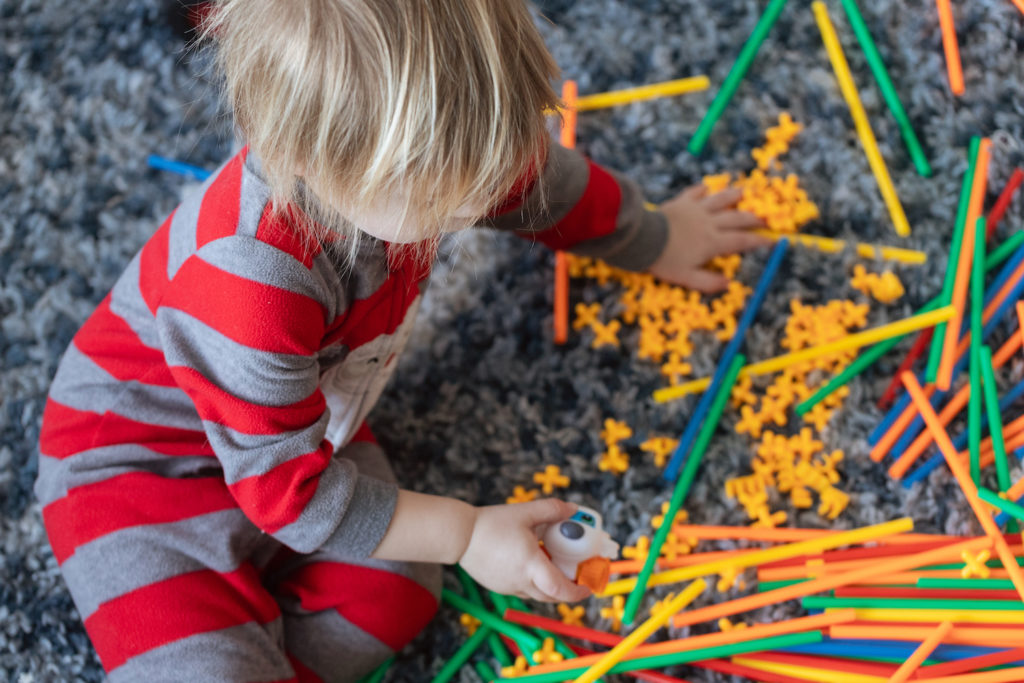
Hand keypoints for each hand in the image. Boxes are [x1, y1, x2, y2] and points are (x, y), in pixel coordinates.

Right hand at [458, 499, 592, 602]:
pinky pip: (523, 589)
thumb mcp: (524, 512)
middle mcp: (521, 581)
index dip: (578, 591)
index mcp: (530, 565)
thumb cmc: (490, 523)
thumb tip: (573, 509)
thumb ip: (552, 509)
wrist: (459, 536)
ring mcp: (508, 587)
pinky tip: (530, 561)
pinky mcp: (499, 587)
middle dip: (568, 589)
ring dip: (549, 584)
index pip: (560, 589)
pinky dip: (533, 581)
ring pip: (537, 593)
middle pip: (552, 596)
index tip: (589, 586)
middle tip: (576, 574)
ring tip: (552, 562)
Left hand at [649, 185, 769, 291]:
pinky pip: (694, 193)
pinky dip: (702, 190)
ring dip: (733, 196)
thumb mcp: (686, 278)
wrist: (643, 238)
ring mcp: (695, 210)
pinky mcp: (681, 202)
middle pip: (736, 218)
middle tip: (764, 218)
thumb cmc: (665, 260)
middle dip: (753, 218)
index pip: (741, 241)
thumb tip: (728, 284)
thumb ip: (708, 282)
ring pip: (720, 200)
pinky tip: (706, 187)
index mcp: (712, 242)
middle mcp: (709, 223)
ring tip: (744, 192)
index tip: (771, 240)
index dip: (758, 241)